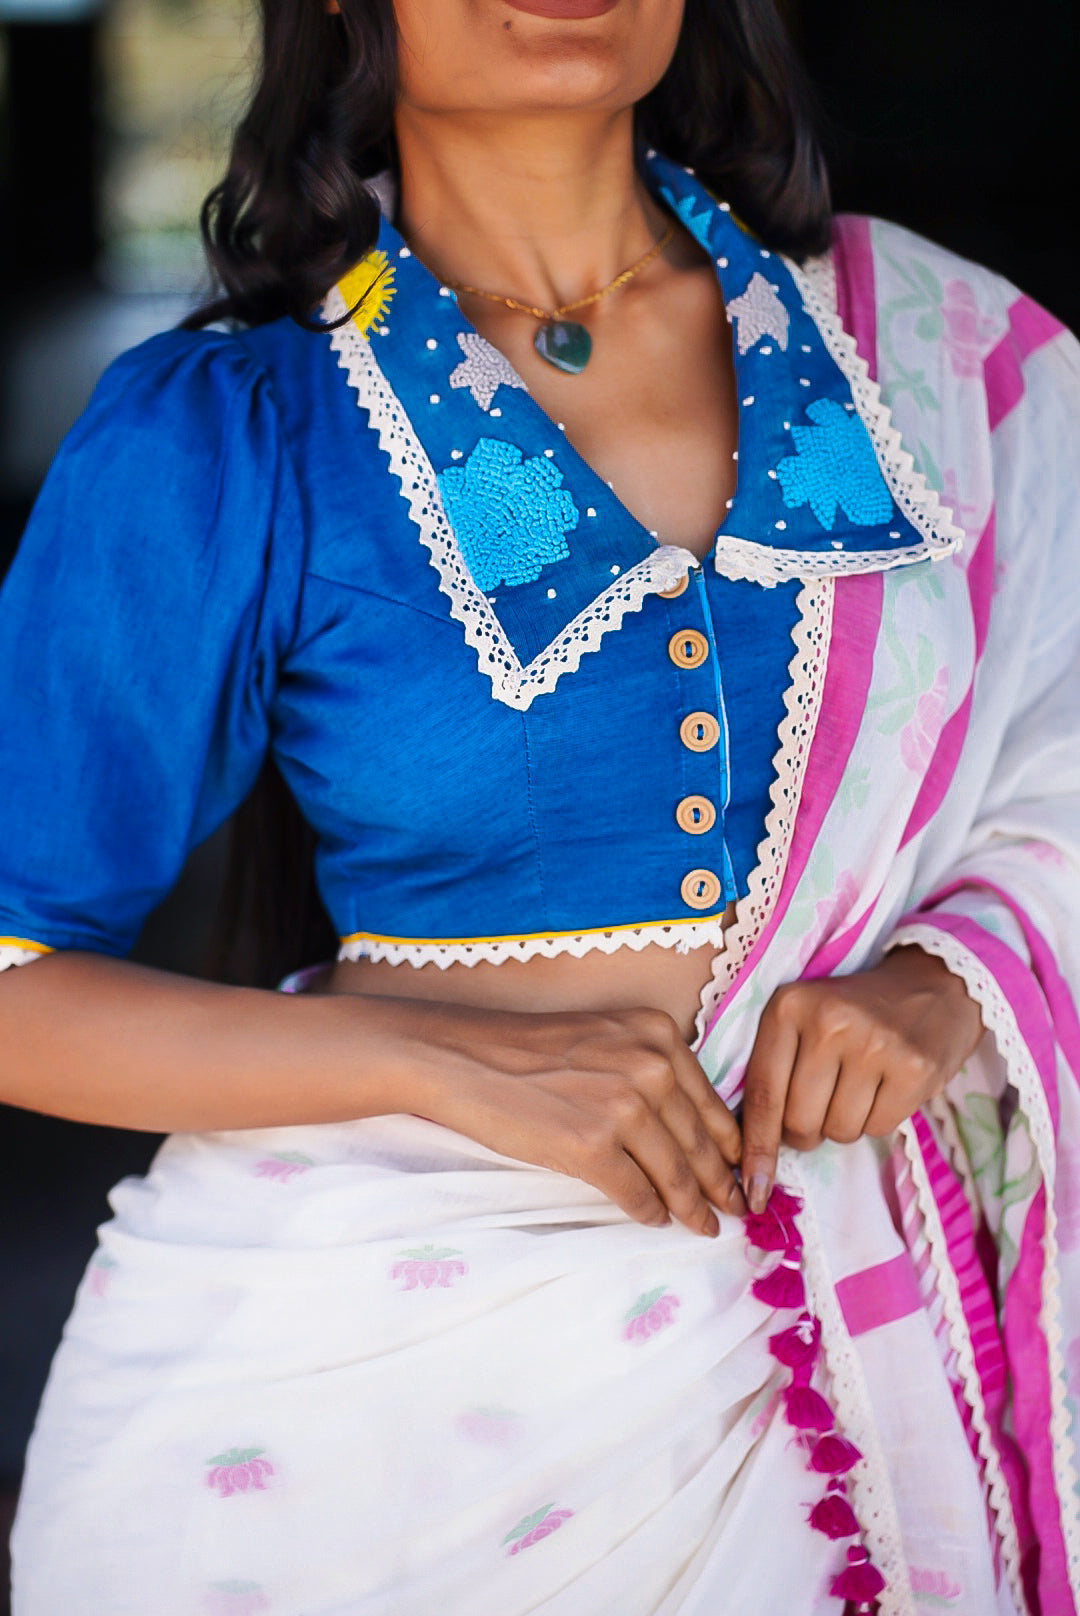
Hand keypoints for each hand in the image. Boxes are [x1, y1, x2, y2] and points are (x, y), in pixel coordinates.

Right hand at [400, 1001, 745, 1234]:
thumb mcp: (608, 1037)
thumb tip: (690, 1127)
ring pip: (675, 1174)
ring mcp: (622, 1107)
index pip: (712, 1104)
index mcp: (659, 1036)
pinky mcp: (591, 1146)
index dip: (731, 1147)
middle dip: (721, 1185)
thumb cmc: (531, 1050)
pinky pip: (636, 1193)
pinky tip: (653, 1220)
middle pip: (701, 1143)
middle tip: (737, 1212)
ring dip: (691, 1207)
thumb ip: (652, 1067)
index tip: (742, 1172)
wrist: (466, 1058)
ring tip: (703, 1226)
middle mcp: (650, 1067)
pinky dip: (648, 1212)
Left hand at [739, 945, 984, 1213]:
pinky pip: (878, 1128)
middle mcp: (829, 1021)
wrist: (931, 984)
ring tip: (857, 1087)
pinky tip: (885, 1087)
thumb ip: (773, 1070)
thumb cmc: (854, 1011)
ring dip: (843, 1124)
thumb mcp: (802, 1020)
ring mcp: (875, 1044)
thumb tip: (751, 1154)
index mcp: (788, 1007)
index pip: (763, 1094)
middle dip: (805, 1132)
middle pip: (799, 1121)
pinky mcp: (914, 1067)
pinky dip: (877, 1120)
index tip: (752, 1192)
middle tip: (821, 1108)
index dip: (756, 1149)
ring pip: (838, 1131)